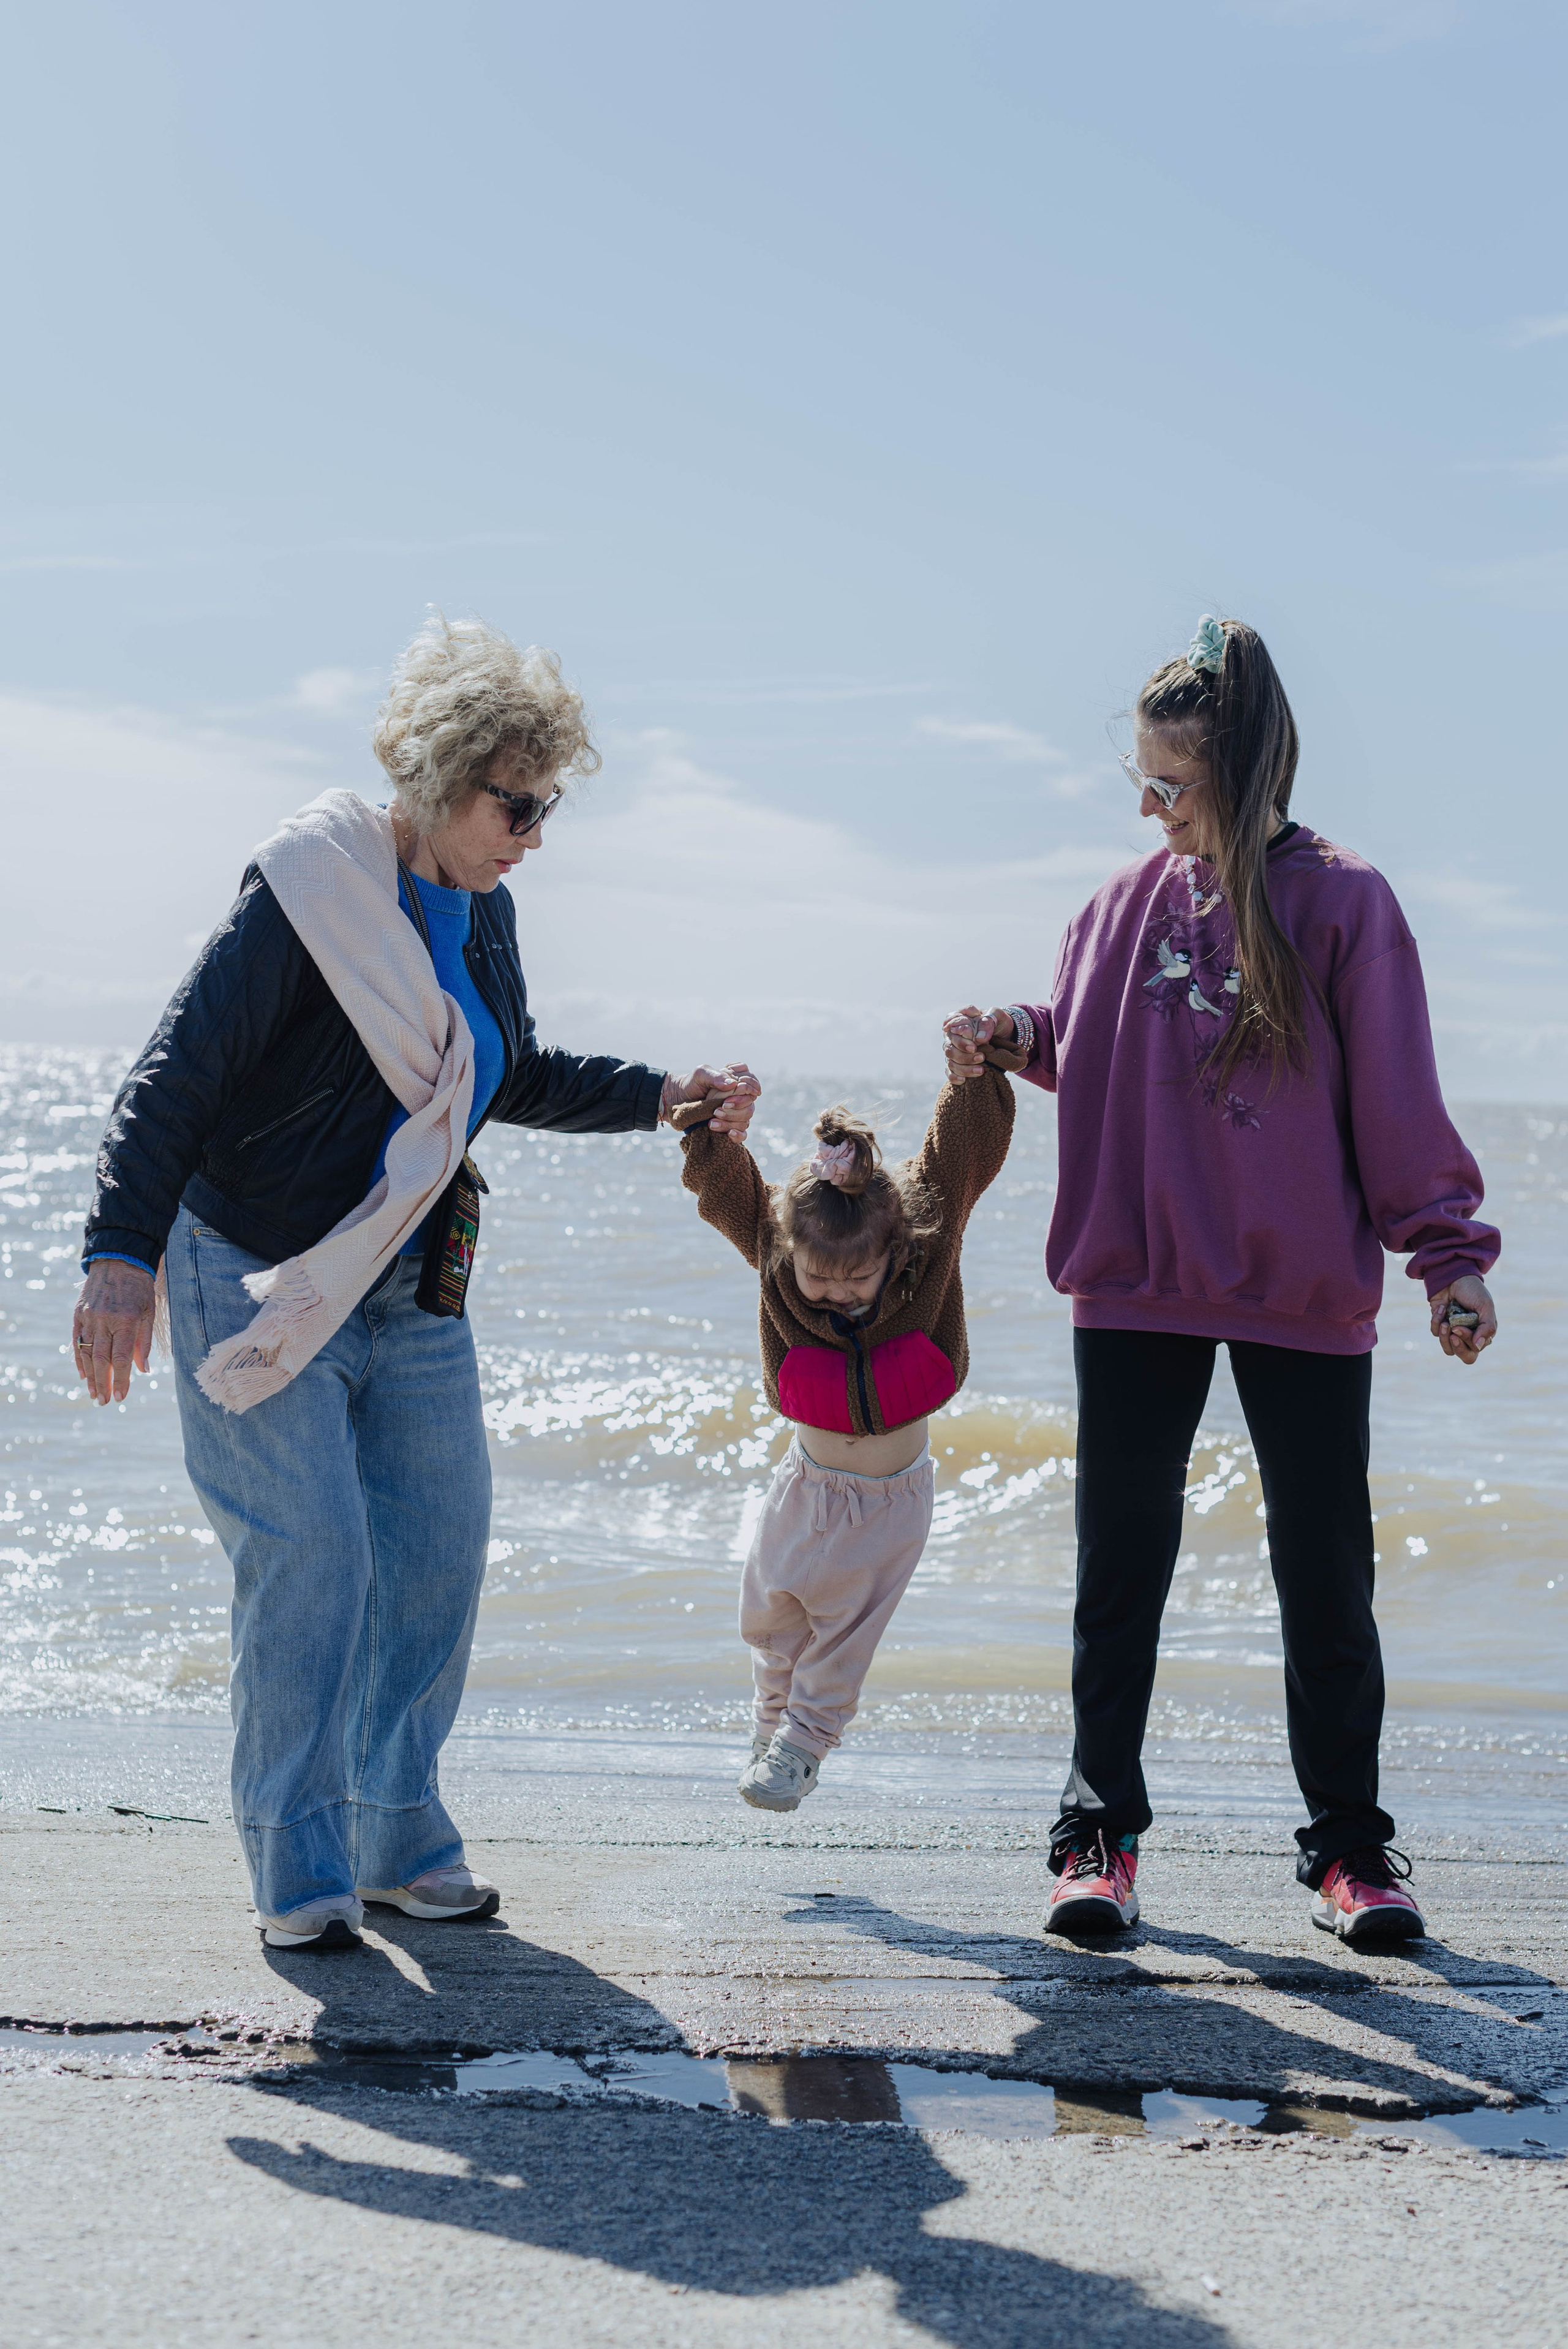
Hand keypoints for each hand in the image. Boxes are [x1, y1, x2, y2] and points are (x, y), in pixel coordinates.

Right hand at [74, 1260, 156, 1404]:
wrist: (119, 1260)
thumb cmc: (140, 1288)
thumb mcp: (150, 1312)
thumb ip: (144, 1342)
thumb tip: (143, 1371)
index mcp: (127, 1320)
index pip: (121, 1358)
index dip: (120, 1380)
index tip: (120, 1397)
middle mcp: (105, 1320)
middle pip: (102, 1359)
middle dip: (102, 1383)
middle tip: (103, 1402)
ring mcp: (89, 1317)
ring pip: (87, 1352)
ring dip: (90, 1376)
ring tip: (93, 1393)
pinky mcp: (78, 1313)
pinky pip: (76, 1340)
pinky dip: (79, 1359)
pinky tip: (83, 1374)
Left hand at [669, 1063, 760, 1136]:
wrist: (678, 1100)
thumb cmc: (692, 1084)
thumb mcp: (701, 1074)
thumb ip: (716, 1076)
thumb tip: (732, 1084)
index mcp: (737, 1081)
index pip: (753, 1084)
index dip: (747, 1090)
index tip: (732, 1094)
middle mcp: (740, 1097)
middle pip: (750, 1105)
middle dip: (735, 1109)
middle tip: (716, 1110)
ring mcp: (736, 1113)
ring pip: (745, 1120)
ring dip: (729, 1122)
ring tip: (711, 1123)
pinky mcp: (730, 1126)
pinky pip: (743, 1134)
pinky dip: (738, 1135)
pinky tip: (729, 1134)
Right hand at [942, 1005, 1014, 1082]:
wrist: (1006, 1035)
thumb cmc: (998, 1022)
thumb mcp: (997, 1016)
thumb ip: (987, 1022)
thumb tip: (978, 1039)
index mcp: (959, 1019)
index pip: (950, 1028)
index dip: (960, 1038)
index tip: (974, 1045)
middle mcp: (953, 1035)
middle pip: (949, 1047)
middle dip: (964, 1054)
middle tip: (981, 1057)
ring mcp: (954, 1050)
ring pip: (950, 1061)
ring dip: (964, 1068)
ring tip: (981, 1070)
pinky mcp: (958, 1063)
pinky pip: (950, 1072)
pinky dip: (955, 1077)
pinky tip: (964, 1080)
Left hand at [1428, 1273, 1496, 1366]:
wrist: (1454, 1275)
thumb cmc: (1473, 1290)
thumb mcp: (1485, 1305)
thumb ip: (1487, 1326)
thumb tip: (1479, 1345)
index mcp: (1484, 1332)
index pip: (1476, 1349)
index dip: (1467, 1340)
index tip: (1459, 1326)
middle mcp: (1470, 1335)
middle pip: (1465, 1356)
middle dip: (1456, 1347)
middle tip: (1452, 1332)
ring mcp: (1454, 1331)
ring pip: (1448, 1349)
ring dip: (1444, 1337)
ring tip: (1444, 1322)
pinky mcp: (1440, 1324)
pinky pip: (1435, 1333)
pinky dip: (1436, 1321)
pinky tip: (1441, 1308)